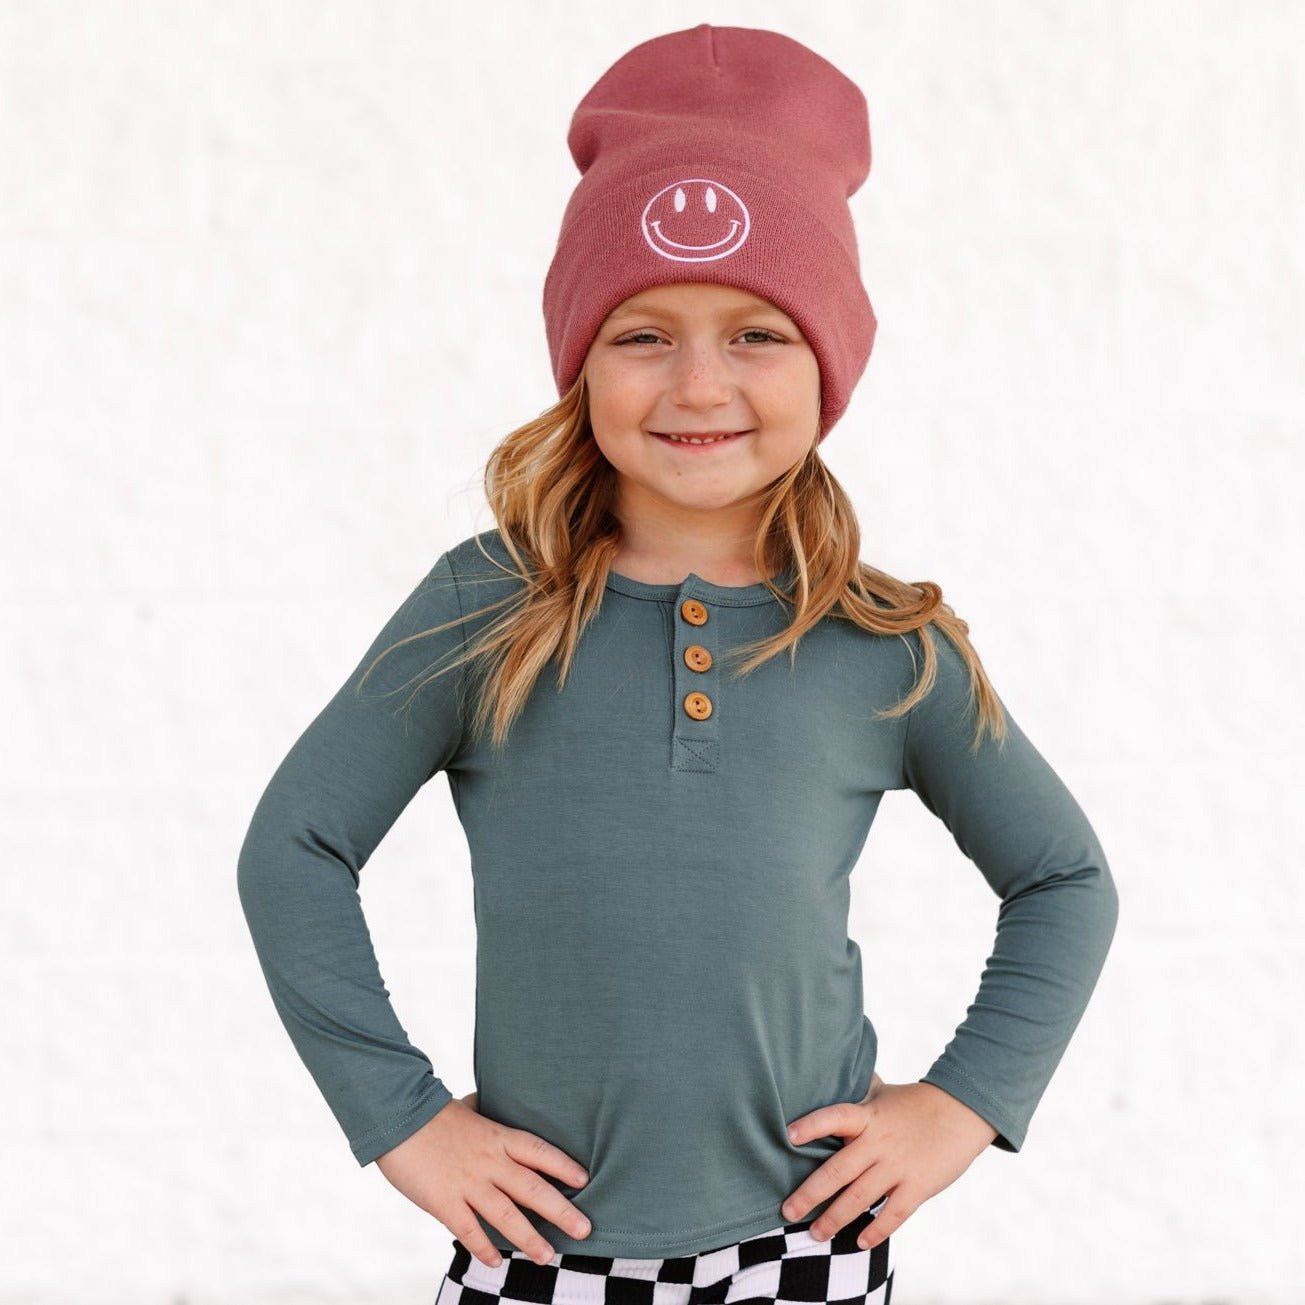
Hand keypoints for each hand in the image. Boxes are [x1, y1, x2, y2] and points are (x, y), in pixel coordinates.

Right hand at [374, 1090, 592, 1268]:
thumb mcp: (468, 1108)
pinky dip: (483, 1247)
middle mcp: (489, 1161)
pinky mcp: (443, 1201)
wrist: (396, 1118)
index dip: (563, 1166)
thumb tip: (490, 1100)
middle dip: (561, 1211)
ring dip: (529, 1238)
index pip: (539, 1151)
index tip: (585, 1180)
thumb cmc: (433, 1114)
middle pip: (532, 1188)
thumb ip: (485, 1111)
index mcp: (497, 1136)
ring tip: (548, 1256)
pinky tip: (496, 1262)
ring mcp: (467, 1183)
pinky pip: (468, 1229)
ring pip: (505, 1215)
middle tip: (585, 1229)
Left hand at [780, 1074, 998, 1250]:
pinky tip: (859, 1242)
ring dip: (835, 1219)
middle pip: (838, 1171)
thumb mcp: (883, 1094)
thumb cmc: (916, 1102)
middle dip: (810, 1194)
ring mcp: (898, 1167)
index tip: (788, 1136)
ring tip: (815, 1234)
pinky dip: (876, 1230)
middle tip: (787, 1211)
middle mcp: (878, 1143)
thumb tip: (835, 1074)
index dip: (812, 1125)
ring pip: (859, 1198)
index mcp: (868, 1117)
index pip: (834, 1117)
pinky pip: (893, 1214)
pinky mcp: (918, 1186)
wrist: (962, 1113)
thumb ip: (858, 1095)